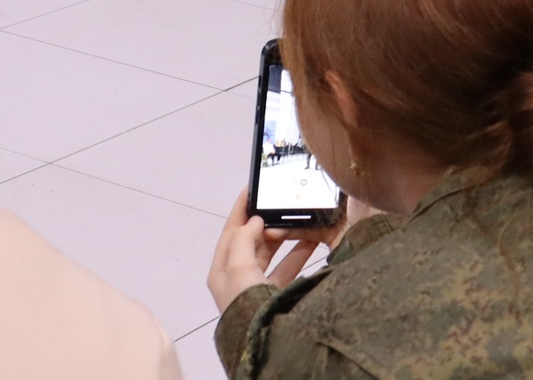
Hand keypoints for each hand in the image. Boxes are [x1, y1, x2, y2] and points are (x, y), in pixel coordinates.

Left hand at [208, 190, 337, 312]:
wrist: (265, 343)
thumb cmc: (247, 302)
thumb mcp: (239, 266)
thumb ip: (245, 239)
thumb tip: (255, 221)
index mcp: (221, 270)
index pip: (230, 232)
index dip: (240, 210)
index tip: (251, 189)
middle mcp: (237, 278)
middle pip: (251, 242)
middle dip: (265, 223)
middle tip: (281, 204)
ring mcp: (258, 288)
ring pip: (271, 255)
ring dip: (284, 237)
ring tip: (299, 220)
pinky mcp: (277, 297)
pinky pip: (287, 270)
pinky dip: (298, 256)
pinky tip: (311, 243)